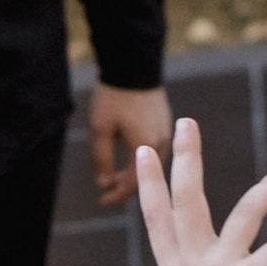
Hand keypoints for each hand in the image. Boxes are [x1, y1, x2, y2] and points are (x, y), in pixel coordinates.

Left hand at [89, 82, 171, 209]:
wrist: (133, 64)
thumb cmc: (114, 96)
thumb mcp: (100, 129)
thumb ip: (101, 159)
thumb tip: (103, 182)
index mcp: (145, 146)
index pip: (132, 183)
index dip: (116, 195)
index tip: (102, 201)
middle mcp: (161, 143)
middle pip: (144, 177)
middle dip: (124, 188)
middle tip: (106, 193)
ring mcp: (166, 134)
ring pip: (150, 166)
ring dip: (132, 175)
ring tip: (114, 178)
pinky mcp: (165, 125)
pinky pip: (154, 152)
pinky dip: (140, 162)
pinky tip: (127, 161)